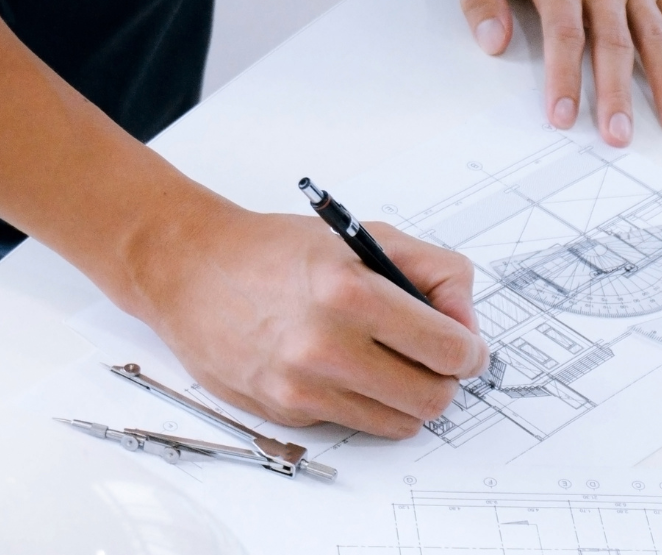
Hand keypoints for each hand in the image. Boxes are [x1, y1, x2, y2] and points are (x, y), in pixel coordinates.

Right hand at [128, 197, 488, 438]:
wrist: (191, 270)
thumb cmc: (278, 251)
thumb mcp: (366, 237)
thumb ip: (435, 273)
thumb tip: (467, 327)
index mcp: (352, 292)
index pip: (449, 350)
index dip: (470, 352)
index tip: (466, 347)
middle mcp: (326, 346)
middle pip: (432, 399)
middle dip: (445, 381)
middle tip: (434, 360)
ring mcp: (302, 387)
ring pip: (399, 423)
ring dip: (407, 398)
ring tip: (391, 364)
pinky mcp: (284, 412)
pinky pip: (355, 424)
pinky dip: (362, 402)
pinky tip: (342, 369)